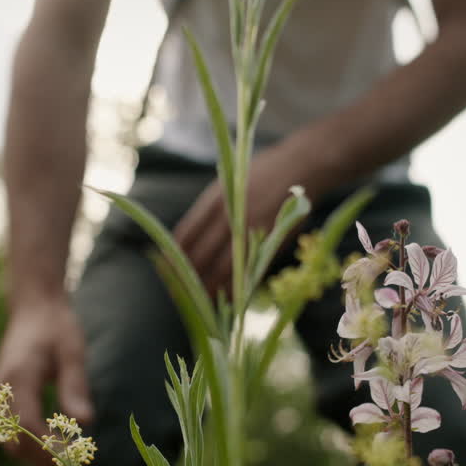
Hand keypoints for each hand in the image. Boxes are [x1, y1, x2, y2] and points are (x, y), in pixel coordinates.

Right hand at [0, 296, 91, 465]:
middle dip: (42, 459)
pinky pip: (12, 432)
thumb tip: (85, 423)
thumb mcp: (73, 352)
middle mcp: (1, 390)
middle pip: (13, 442)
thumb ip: (76, 387)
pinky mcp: (3, 400)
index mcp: (18, 377)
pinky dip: (32, 443)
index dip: (48, 448)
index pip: (27, 425)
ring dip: (37, 454)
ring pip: (10, 442)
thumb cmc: (57, 327)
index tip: (75, 459)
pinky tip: (58, 439)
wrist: (33, 308)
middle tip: (76, 464)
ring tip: (70, 455)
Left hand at [173, 142, 312, 296]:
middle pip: (201, 254)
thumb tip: (186, 241)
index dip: (174, 253)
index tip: (165, 265)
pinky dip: (233, 286)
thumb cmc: (260, 174)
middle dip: (187, 274)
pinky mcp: (270, 242)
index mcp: (216, 199)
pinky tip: (224, 295)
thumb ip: (209, 210)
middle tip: (178, 288)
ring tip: (198, 299)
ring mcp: (252, 231)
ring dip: (208, 286)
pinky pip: (246, 270)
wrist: (300, 167)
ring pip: (222, 267)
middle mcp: (231, 216)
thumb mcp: (228, 183)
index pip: (187, 233)